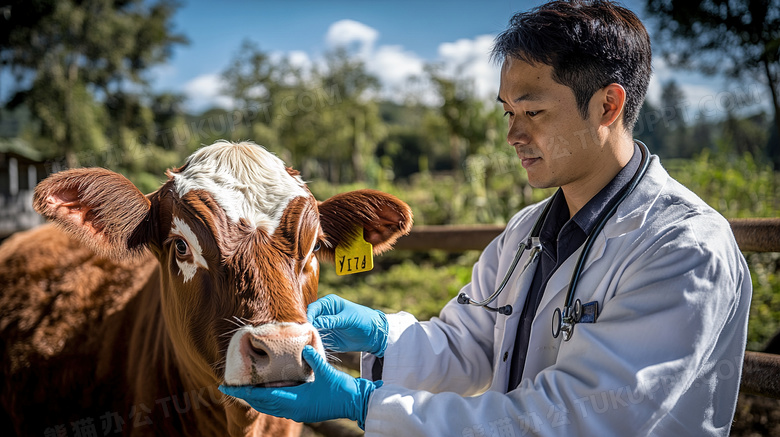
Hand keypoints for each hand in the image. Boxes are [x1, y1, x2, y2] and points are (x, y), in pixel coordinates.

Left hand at [219, 345, 381, 428]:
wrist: (356, 404)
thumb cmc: (342, 390)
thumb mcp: (327, 373)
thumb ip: (315, 360)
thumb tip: (305, 347)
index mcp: (295, 401)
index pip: (262, 397)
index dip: (243, 392)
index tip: (225, 388)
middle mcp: (293, 409)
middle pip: (262, 404)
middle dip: (246, 395)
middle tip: (231, 385)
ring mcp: (297, 411)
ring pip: (270, 406)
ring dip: (257, 397)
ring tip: (246, 386)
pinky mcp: (303, 410)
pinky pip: (279, 405)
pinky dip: (269, 398)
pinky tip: (269, 388)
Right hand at [307, 294, 388, 356]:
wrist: (372, 335)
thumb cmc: (362, 320)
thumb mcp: (347, 319)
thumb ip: (331, 320)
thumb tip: (314, 322)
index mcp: (328, 303)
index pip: (313, 308)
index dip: (309, 316)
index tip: (307, 326)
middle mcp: (323, 314)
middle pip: (309, 320)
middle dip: (305, 328)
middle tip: (304, 337)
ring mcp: (324, 326)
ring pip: (310, 331)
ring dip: (308, 337)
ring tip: (306, 345)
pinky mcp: (326, 338)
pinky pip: (316, 341)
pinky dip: (313, 345)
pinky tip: (312, 350)